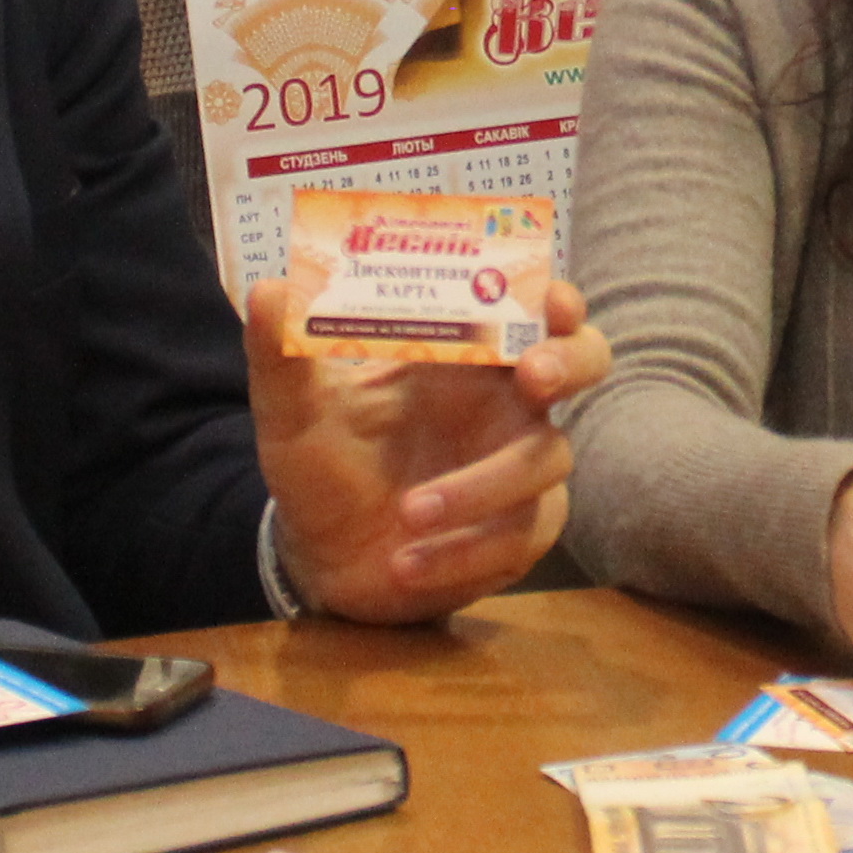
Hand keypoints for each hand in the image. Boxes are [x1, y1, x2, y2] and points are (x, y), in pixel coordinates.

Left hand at [252, 276, 612, 623]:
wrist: (315, 554)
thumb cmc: (321, 463)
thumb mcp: (291, 408)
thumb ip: (282, 352)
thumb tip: (269, 289)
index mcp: (461, 354)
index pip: (528, 305)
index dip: (552, 297)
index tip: (545, 298)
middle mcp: (503, 402)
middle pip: (583, 359)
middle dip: (570, 359)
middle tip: (535, 376)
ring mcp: (516, 466)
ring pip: (548, 457)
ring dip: (482, 485)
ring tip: (408, 512)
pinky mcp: (515, 534)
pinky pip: (518, 537)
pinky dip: (462, 550)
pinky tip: (406, 563)